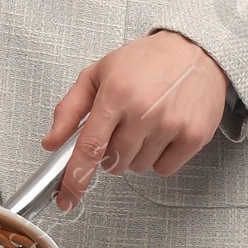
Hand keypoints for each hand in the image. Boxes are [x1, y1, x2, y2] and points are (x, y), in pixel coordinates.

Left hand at [42, 31, 230, 213]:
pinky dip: (159, 158)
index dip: (75, 178)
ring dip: (136, 155)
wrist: (195, 50)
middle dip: (111, 153)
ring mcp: (171, 125)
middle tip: (122, 127)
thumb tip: (51, 142)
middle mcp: (144, 111)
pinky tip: (163, 133)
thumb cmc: (146, 61)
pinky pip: (164, 169)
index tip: (67, 198)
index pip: (89, 147)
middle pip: (114, 162)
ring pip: (139, 167)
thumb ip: (70, 109)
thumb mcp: (98, 74)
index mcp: (116, 94)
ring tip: (146, 124)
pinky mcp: (194, 136)